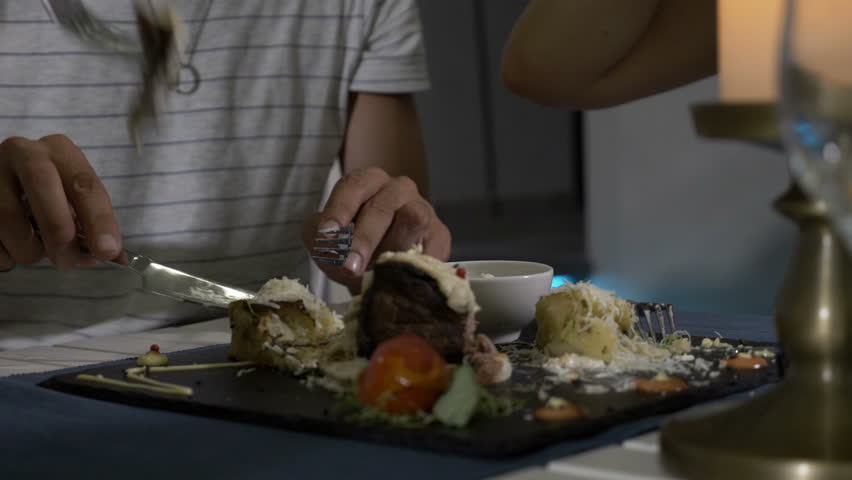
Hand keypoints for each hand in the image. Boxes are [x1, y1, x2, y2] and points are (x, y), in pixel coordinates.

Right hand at [0, 135, 121, 270]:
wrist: (3, 183)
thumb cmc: (48, 195)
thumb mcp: (73, 200)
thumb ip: (92, 225)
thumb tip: (115, 257)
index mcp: (59, 151)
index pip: (84, 184)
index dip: (98, 220)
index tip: (107, 251)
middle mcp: (23, 151)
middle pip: (43, 188)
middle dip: (59, 233)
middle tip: (66, 261)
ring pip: (9, 218)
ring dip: (28, 250)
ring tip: (35, 253)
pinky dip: (5, 254)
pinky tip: (12, 248)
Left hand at [302, 167, 450, 292]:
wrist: (377, 268)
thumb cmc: (349, 248)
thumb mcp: (326, 241)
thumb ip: (322, 241)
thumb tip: (333, 250)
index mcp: (368, 181)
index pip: (353, 187)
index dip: (339, 210)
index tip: (327, 236)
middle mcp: (398, 189)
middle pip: (382, 207)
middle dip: (364, 239)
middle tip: (350, 266)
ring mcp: (423, 209)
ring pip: (413, 219)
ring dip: (392, 248)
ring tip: (376, 274)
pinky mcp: (439, 235)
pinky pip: (430, 248)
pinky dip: (413, 266)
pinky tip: (398, 280)